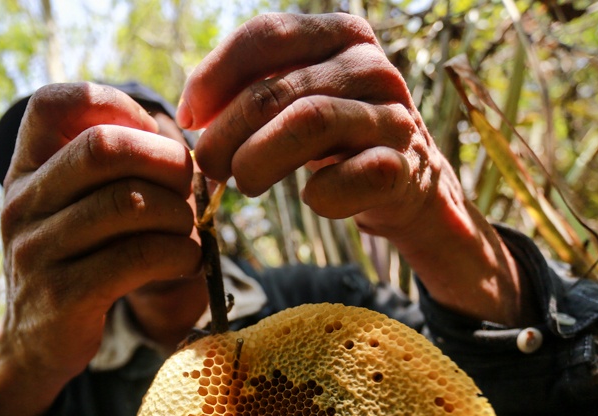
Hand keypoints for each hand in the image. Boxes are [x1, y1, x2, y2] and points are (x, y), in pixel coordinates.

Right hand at [0, 83, 200, 415]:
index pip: (56, 105)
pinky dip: (179, 254)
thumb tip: (185, 150)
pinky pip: (136, 257)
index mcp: (25, 169)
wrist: (36, 344)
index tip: (153, 136)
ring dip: (179, 214)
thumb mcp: (74, 207)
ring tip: (190, 231)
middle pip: (103, 148)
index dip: (116, 106)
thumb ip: (113, 170)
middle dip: (165, 161)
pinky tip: (187, 260)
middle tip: (191, 187)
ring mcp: (37, 250)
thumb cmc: (76, 262)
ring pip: (128, 204)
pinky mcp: (62, 296)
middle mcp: (22, 203)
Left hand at [179, 13, 534, 325]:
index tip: (187, 117)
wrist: (409, 182)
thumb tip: (190, 115)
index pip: (266, 35)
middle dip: (225, 133)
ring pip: (309, 123)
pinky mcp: (406, 168)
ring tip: (242, 182)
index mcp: (341, 35)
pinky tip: (312, 199)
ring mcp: (393, 117)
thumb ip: (252, 87)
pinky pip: (351, 178)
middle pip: (275, 90)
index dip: (214, 76)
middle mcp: (372, 67)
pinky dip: (321, 195)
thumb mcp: (299, 94)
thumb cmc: (337, 136)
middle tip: (207, 165)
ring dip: (258, 160)